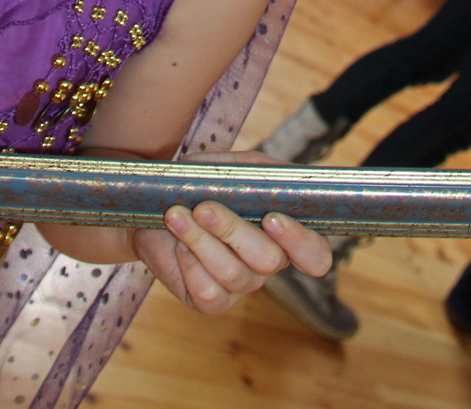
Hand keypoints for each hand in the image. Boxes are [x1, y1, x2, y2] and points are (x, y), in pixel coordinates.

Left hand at [131, 150, 331, 314]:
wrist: (155, 206)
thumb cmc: (201, 184)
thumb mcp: (234, 168)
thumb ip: (264, 170)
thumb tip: (291, 177)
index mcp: (282, 233)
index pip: (315, 254)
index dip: (301, 242)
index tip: (273, 219)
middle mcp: (266, 264)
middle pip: (268, 259)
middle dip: (232, 230)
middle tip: (204, 208)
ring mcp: (240, 286)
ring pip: (233, 273)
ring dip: (200, 240)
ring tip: (177, 215)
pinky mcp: (211, 303)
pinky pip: (209, 293)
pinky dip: (190, 264)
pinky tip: (178, 244)